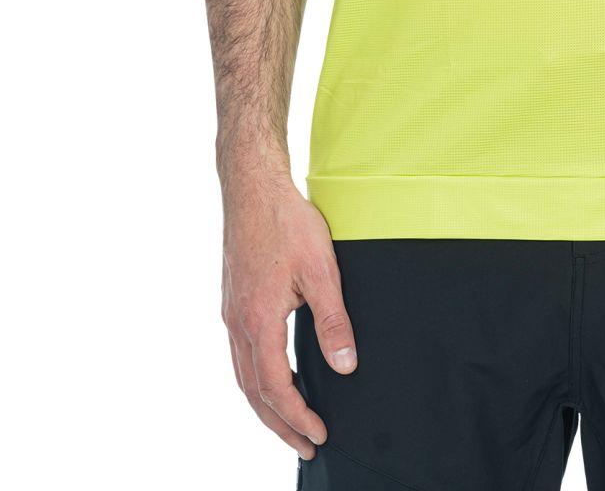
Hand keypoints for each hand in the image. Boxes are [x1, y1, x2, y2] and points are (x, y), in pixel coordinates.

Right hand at [220, 163, 357, 459]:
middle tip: (305, 446)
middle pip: (253, 392)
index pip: (275, 388)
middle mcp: (237, 323)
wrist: (252, 186)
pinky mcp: (233, 301)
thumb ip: (333, 321)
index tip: (318, 435)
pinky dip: (255, 380)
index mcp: (257, 321)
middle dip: (279, 424)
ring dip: (265, 406)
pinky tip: (271, 379)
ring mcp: (231, 313)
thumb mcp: (321, 270)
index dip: (297, 417)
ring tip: (289, 424)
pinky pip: (240, 355)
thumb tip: (345, 365)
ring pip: (243, 376)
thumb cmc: (286, 221)